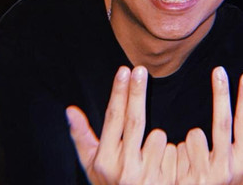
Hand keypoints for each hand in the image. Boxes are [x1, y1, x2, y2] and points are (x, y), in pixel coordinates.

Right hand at [67, 66, 177, 184]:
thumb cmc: (111, 183)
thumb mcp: (93, 166)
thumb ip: (82, 137)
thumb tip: (70, 109)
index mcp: (104, 161)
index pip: (112, 120)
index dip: (119, 94)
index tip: (123, 70)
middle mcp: (124, 169)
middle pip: (134, 121)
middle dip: (137, 93)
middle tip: (140, 68)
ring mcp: (147, 177)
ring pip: (158, 135)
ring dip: (157, 138)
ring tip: (149, 157)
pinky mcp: (167, 181)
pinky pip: (173, 151)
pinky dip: (170, 153)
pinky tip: (163, 167)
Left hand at [176, 67, 242, 184]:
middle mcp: (227, 169)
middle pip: (223, 123)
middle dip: (222, 94)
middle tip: (219, 70)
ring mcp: (204, 175)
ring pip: (194, 135)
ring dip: (192, 140)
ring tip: (193, 157)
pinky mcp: (182, 179)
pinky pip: (177, 149)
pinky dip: (177, 152)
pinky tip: (181, 166)